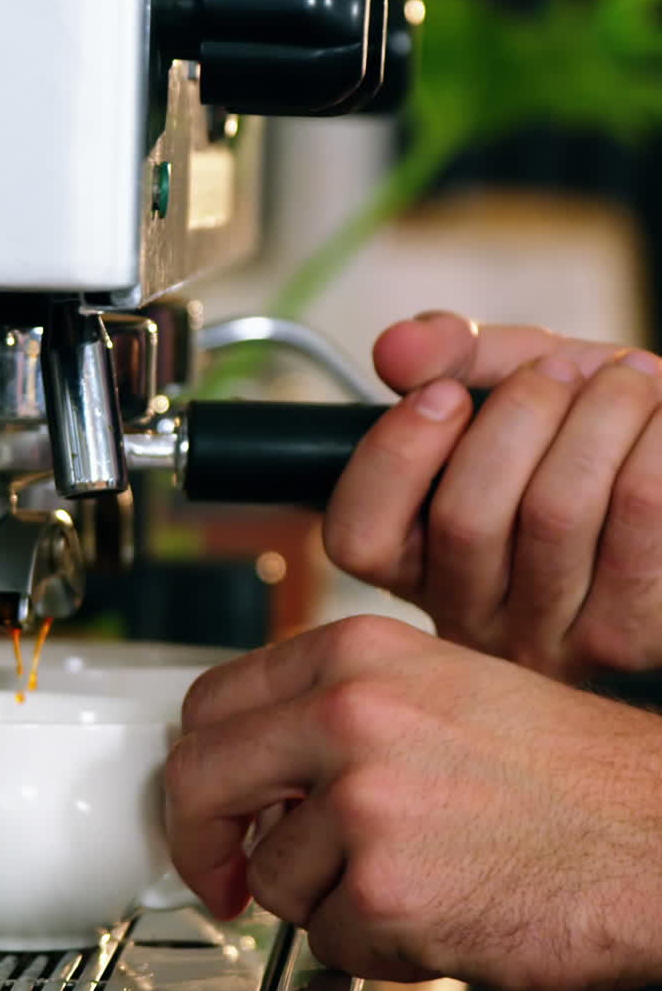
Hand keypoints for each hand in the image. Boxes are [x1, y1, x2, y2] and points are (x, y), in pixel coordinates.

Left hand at [166, 615, 661, 990]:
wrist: (659, 835)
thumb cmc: (567, 772)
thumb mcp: (441, 691)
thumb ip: (336, 713)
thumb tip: (255, 771)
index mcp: (358, 653)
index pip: (211, 703)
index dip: (200, 769)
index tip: (211, 809)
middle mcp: (350, 713)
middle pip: (198, 781)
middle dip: (202, 843)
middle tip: (225, 878)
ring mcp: (364, 801)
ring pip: (273, 879)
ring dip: (326, 901)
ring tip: (414, 878)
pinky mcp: (385, 890)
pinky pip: (330, 943)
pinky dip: (376, 947)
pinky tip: (441, 911)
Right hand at [324, 312, 661, 680]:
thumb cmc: (589, 433)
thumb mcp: (515, 381)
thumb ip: (452, 355)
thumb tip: (398, 350)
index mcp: (420, 562)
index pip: (359, 537)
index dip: (396, 454)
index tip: (448, 394)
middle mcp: (473, 617)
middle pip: (464, 518)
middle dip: (522, 411)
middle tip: (561, 370)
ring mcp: (551, 639)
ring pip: (555, 512)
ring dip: (601, 411)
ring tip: (626, 380)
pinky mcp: (631, 636)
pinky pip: (639, 515)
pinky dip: (655, 438)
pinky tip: (660, 417)